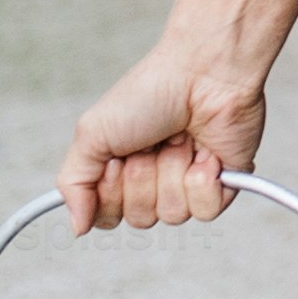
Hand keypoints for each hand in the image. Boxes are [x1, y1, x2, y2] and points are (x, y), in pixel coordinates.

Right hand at [60, 34, 265, 232]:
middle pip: (140, 218)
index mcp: (121, 170)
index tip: (116, 158)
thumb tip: (76, 227)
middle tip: (151, 143)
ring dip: (173, 174)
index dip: (110, 191)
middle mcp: (154, 179)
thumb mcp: (93, 133)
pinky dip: (204, 181)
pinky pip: (207, 211)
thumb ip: (74, 183)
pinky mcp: (223, 182)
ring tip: (179, 141)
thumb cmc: (149, 92)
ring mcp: (188, 181)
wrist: (204, 71)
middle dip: (143, 179)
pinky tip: (205, 152)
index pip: (107, 215)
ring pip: (173, 215)